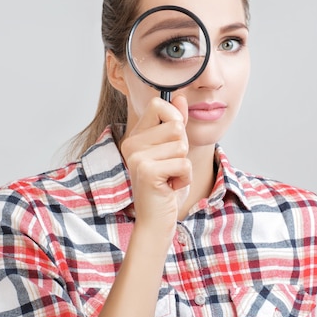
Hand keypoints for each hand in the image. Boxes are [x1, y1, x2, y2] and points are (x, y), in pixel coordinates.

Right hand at [119, 95, 190, 233]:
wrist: (157, 220)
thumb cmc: (167, 186)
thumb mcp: (174, 151)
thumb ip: (176, 124)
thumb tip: (181, 97)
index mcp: (136, 135)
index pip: (159, 104)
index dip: (175, 119)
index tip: (173, 141)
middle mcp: (131, 143)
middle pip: (176, 126)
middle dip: (183, 148)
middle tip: (171, 167)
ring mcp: (137, 157)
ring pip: (182, 145)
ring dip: (184, 164)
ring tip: (170, 177)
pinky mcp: (147, 171)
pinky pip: (184, 163)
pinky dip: (185, 177)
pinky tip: (170, 187)